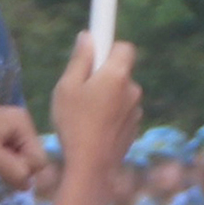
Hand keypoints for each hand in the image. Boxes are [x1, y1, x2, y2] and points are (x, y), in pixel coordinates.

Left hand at [0, 99, 49, 186]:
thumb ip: (15, 171)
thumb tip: (30, 186)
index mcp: (23, 122)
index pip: (39, 159)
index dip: (24, 171)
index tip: (2, 169)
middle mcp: (21, 123)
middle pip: (31, 158)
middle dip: (15, 168)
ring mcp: (9, 128)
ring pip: (19, 159)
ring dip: (5, 167)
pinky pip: (9, 155)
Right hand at [47, 37, 145, 183]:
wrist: (91, 167)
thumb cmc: (75, 124)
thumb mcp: (67, 87)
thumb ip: (80, 60)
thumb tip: (88, 37)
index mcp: (117, 75)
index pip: (124, 46)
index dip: (110, 46)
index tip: (99, 46)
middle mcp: (132, 90)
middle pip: (121, 71)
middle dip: (104, 74)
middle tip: (82, 87)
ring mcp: (136, 110)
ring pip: (121, 93)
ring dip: (107, 97)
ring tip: (85, 113)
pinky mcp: (134, 127)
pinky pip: (122, 111)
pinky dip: (111, 114)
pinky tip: (94, 127)